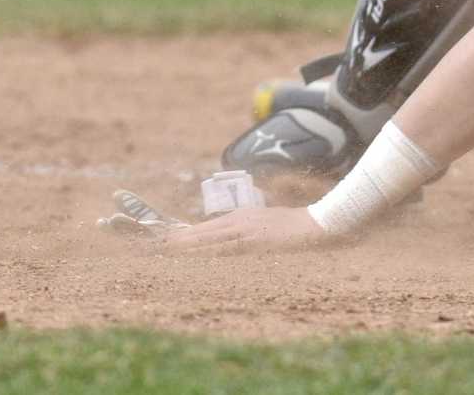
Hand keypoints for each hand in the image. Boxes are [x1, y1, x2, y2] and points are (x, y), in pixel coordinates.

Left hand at [163, 206, 330, 251]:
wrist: (314, 224)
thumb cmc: (293, 225)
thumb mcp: (265, 223)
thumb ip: (247, 229)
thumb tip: (232, 238)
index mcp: (240, 216)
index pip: (206, 227)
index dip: (185, 233)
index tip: (165, 239)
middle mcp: (239, 221)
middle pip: (202, 231)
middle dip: (179, 238)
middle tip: (159, 243)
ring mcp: (245, 231)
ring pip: (210, 239)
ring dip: (189, 245)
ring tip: (168, 250)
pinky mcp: (254, 241)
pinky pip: (226, 249)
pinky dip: (210, 252)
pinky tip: (197, 256)